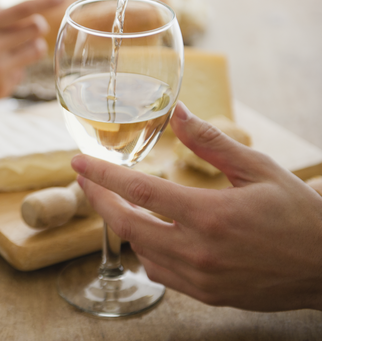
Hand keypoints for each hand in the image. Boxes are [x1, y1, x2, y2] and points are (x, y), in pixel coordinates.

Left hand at [71, 102, 321, 311]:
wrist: (329, 268)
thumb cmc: (298, 215)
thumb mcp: (258, 170)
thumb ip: (212, 143)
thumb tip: (178, 113)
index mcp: (210, 215)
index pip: (140, 191)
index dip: (102, 176)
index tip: (78, 163)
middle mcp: (198, 250)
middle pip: (127, 225)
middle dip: (100, 201)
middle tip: (86, 182)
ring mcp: (199, 277)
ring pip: (140, 250)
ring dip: (125, 225)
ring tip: (123, 202)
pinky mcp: (205, 294)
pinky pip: (159, 273)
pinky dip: (147, 251)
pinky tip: (153, 234)